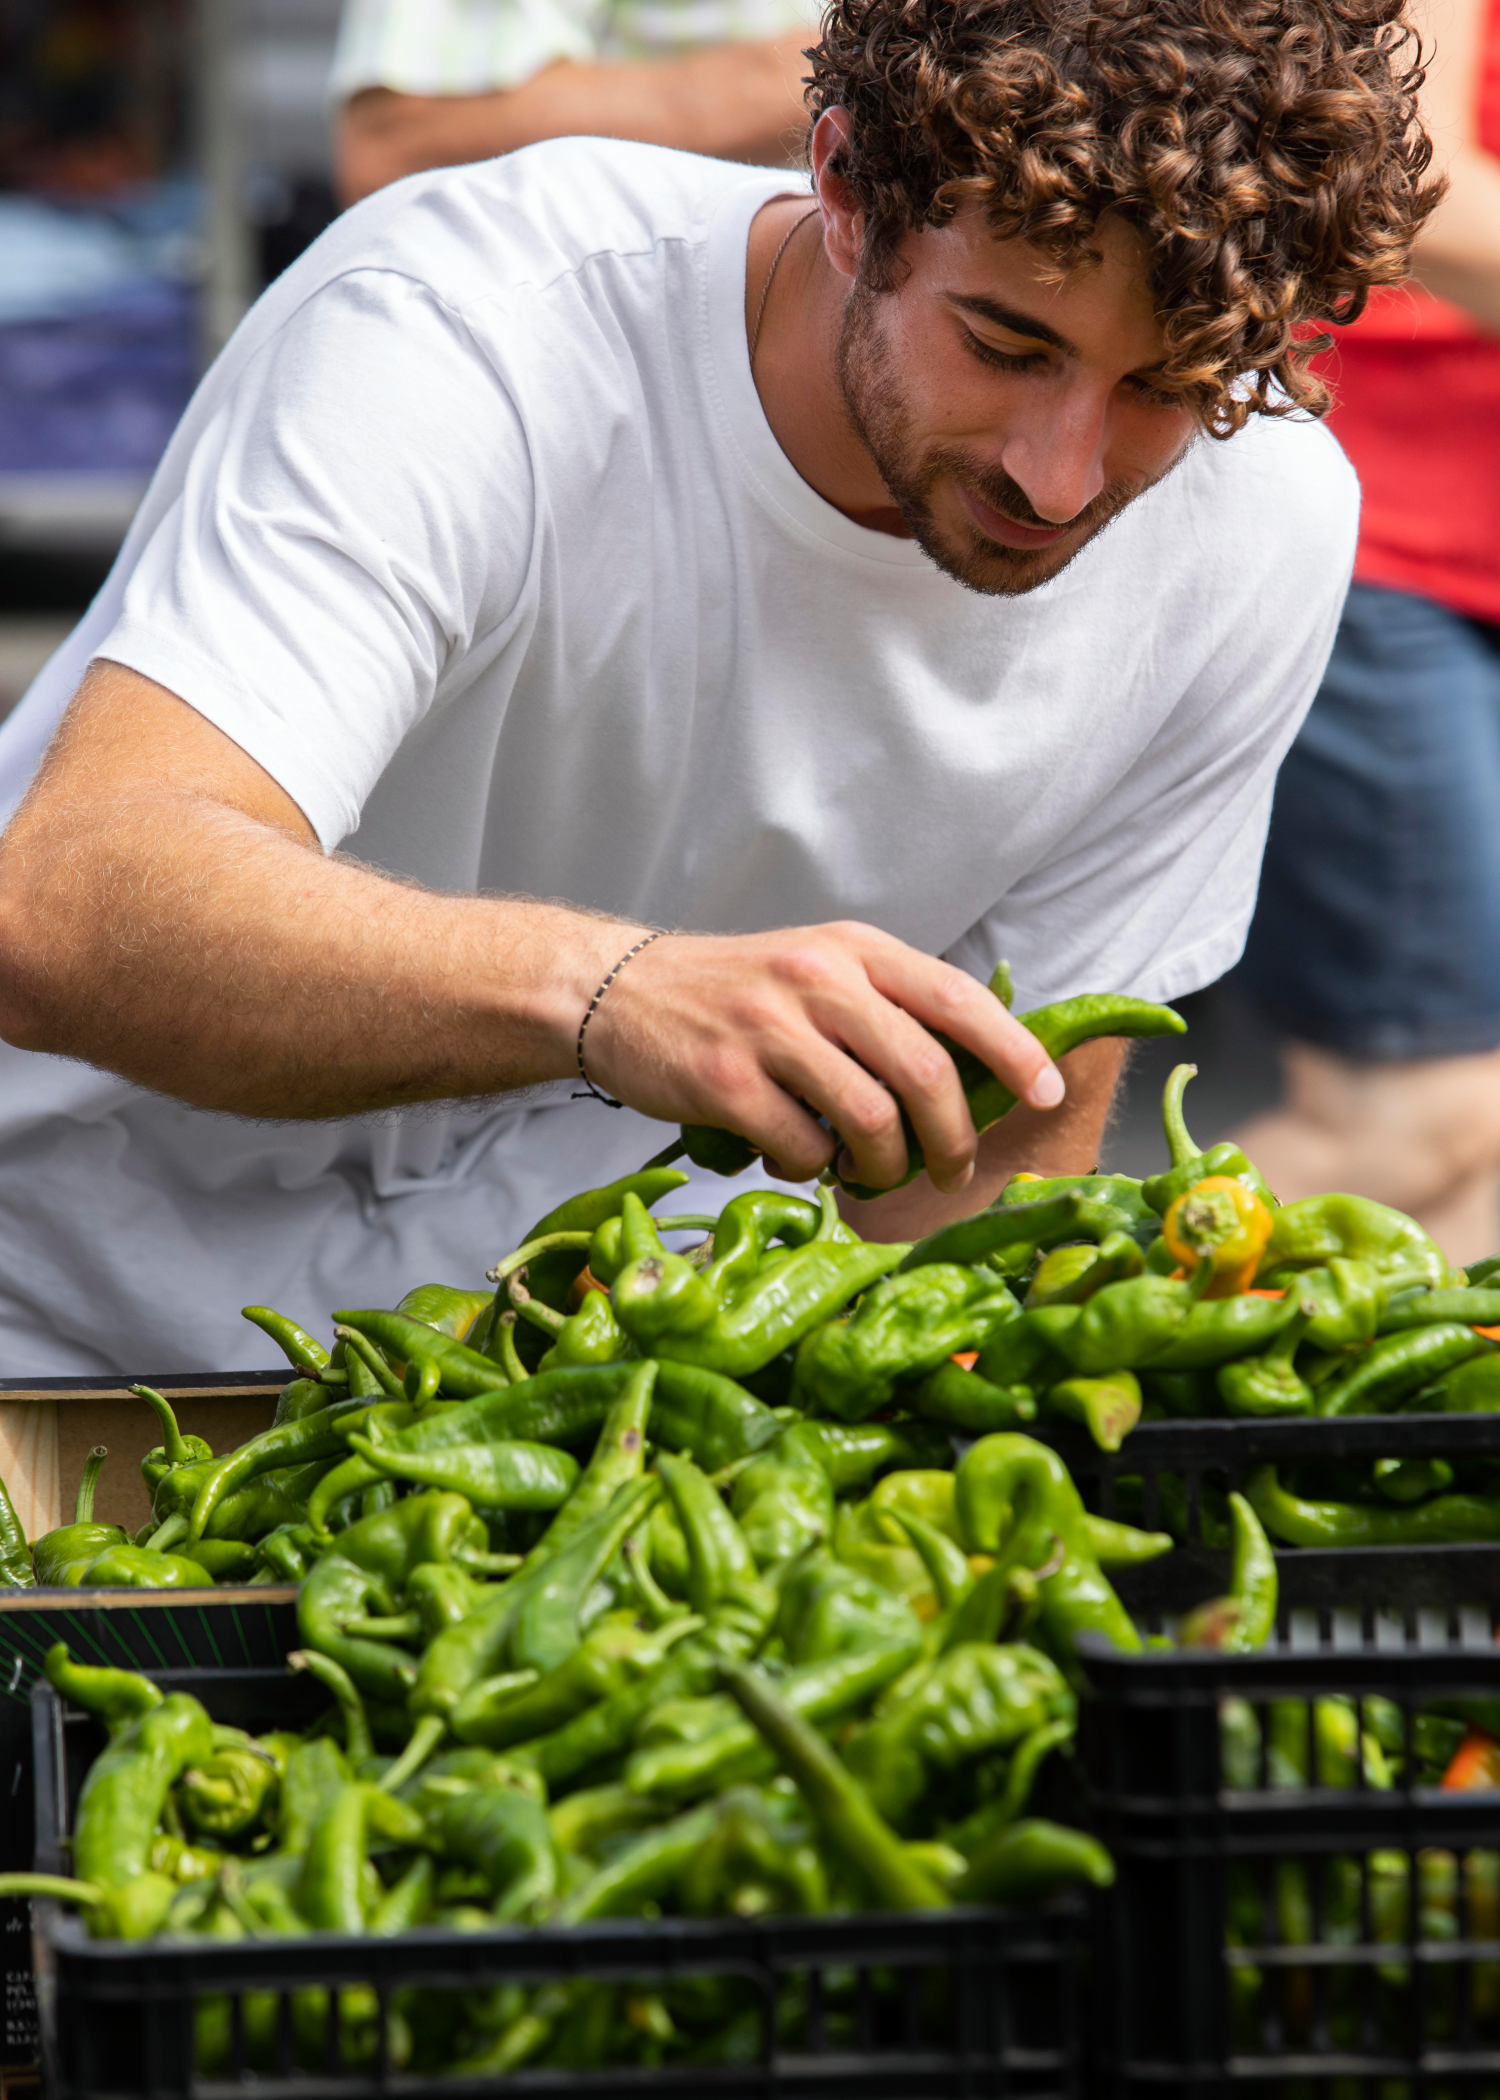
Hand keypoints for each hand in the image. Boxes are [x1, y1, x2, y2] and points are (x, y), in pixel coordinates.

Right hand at [583, 922, 1065, 1193]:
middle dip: (952, 1141)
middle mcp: (819, 979)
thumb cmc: (732, 992)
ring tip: (869, 1173)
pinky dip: (812, 1168)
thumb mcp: (817, 969)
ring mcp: (771, 1030)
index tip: (1046, 1095)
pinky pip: (804, 1148)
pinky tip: (796, 1157)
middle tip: (951, 1173)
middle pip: (925, 1075)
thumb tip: (977, 1070)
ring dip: (883, 1167)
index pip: (958, 998)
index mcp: (855, 951)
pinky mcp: (726, 1082)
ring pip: (871, 1122)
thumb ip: (886, 1006)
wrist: (616, 993)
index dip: (1014, 1052)